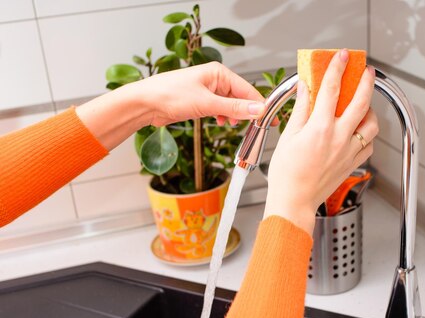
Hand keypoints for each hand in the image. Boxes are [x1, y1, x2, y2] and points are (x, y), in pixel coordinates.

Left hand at [136, 62, 265, 126]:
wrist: (144, 103)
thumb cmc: (169, 95)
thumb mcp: (206, 103)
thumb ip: (234, 108)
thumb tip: (257, 110)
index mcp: (219, 73)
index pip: (248, 90)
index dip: (260, 106)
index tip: (270, 120)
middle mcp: (215, 79)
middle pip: (241, 97)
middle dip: (247, 112)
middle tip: (255, 128)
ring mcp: (209, 90)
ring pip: (231, 105)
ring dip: (235, 116)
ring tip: (232, 124)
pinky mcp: (202, 101)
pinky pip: (221, 109)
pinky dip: (224, 116)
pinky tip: (222, 122)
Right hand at [264, 49, 377, 234]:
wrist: (294, 201)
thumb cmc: (287, 174)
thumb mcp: (289, 136)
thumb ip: (301, 110)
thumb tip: (305, 89)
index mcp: (320, 128)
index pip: (332, 88)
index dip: (338, 68)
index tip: (342, 57)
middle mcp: (339, 138)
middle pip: (361, 102)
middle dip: (366, 82)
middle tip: (367, 72)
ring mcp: (349, 151)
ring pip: (372, 125)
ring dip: (370, 111)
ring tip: (363, 105)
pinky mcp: (353, 163)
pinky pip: (369, 144)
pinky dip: (368, 135)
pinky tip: (359, 131)